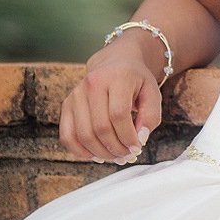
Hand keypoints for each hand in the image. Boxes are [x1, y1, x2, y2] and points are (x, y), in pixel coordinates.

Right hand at [59, 46, 162, 165]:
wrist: (116, 62)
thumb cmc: (136, 80)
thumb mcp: (152, 93)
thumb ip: (150, 116)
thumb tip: (139, 139)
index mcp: (117, 77)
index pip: (118, 114)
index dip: (128, 136)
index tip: (137, 148)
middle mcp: (93, 83)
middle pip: (100, 127)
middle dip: (115, 148)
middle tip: (127, 156)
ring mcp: (76, 94)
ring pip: (83, 134)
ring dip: (100, 152)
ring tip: (115, 157)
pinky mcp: (67, 104)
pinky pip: (67, 135)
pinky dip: (80, 151)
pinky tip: (95, 155)